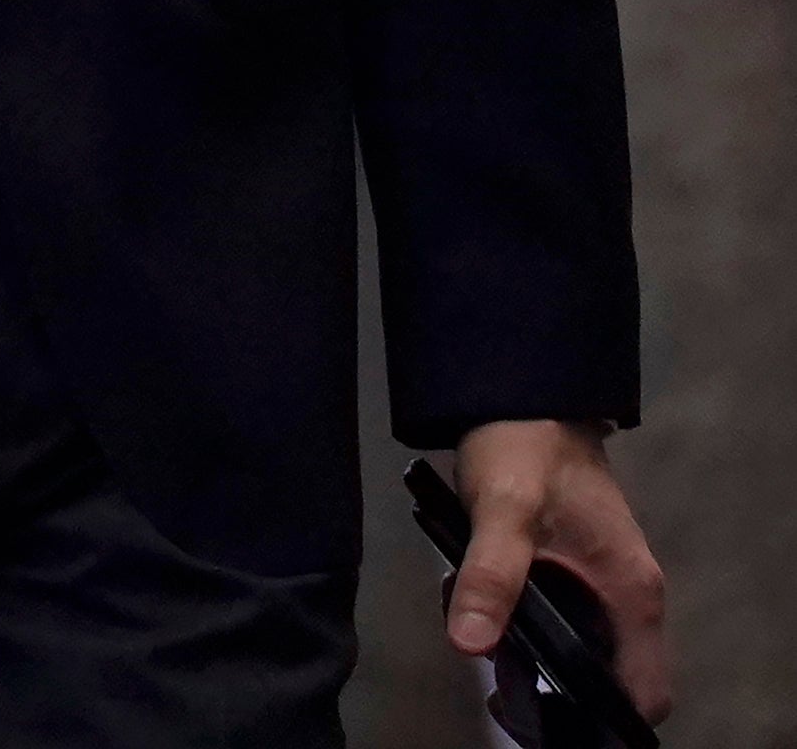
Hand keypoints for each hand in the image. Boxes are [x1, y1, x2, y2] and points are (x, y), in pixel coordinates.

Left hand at [446, 419, 671, 724]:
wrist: (522, 397)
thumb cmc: (525, 450)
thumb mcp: (502, 512)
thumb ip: (491, 577)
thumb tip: (470, 644)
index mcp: (631, 594)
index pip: (643, 691)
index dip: (605, 720)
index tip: (550, 721)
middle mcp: (628, 595)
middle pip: (612, 678)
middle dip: (558, 695)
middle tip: (500, 692)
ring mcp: (605, 582)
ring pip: (584, 649)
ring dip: (536, 658)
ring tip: (482, 642)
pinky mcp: (577, 568)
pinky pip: (564, 619)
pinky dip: (525, 626)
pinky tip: (480, 610)